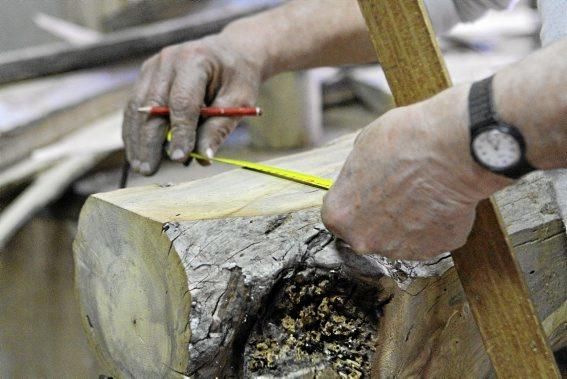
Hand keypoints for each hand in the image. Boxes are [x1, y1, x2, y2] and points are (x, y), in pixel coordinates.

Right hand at [123, 35, 262, 174]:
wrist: (230, 53)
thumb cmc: (237, 79)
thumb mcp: (240, 102)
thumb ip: (219, 128)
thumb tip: (202, 158)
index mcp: (195, 60)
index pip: (182, 102)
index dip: (179, 132)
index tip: (178, 158)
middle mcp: (168, 60)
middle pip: (152, 105)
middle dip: (150, 141)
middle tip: (150, 170)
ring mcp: (153, 66)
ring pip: (137, 107)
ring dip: (137, 140)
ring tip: (141, 167)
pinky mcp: (145, 76)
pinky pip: (134, 106)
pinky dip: (134, 131)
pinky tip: (136, 153)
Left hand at [321, 85, 509, 259]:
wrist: (452, 149)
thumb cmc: (405, 141)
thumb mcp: (363, 144)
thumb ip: (355, 173)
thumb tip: (362, 176)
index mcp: (339, 215)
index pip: (339, 216)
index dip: (355, 202)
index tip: (367, 191)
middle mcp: (364, 240)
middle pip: (368, 232)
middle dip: (380, 215)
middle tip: (398, 190)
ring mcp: (400, 249)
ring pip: (401, 237)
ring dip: (409, 220)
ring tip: (422, 191)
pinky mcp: (435, 250)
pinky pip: (431, 238)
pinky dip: (436, 223)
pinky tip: (440, 199)